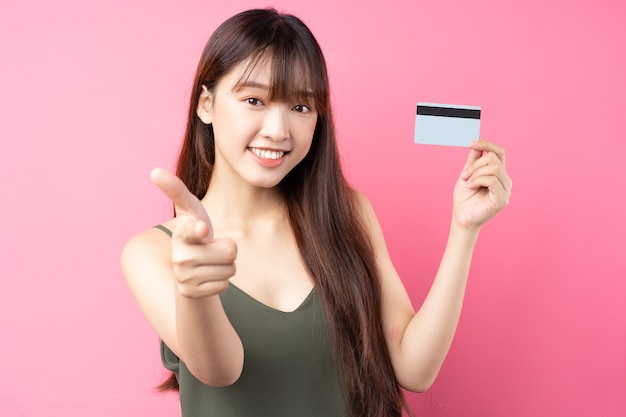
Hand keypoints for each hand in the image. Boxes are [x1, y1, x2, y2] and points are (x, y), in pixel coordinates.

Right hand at [150, 168, 236, 298]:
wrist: (188, 267)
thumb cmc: (195, 231)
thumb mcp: (190, 209)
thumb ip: (176, 190)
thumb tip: (154, 171)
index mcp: (181, 233)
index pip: (191, 231)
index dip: (198, 230)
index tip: (201, 228)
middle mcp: (180, 256)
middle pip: (230, 251)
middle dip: (227, 249)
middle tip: (211, 248)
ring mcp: (184, 277)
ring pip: (230, 269)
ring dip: (225, 265)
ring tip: (210, 261)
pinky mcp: (191, 293)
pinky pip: (224, 284)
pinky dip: (221, 280)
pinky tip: (208, 276)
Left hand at [452, 140, 511, 229]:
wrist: (461, 216)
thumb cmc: (465, 197)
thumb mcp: (467, 173)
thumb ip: (473, 159)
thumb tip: (476, 142)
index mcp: (499, 173)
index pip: (500, 152)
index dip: (487, 144)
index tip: (471, 143)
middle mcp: (505, 180)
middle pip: (495, 158)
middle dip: (476, 164)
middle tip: (464, 175)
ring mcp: (506, 190)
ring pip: (495, 168)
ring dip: (476, 173)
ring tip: (468, 182)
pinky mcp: (502, 200)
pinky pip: (493, 180)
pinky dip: (479, 180)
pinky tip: (472, 187)